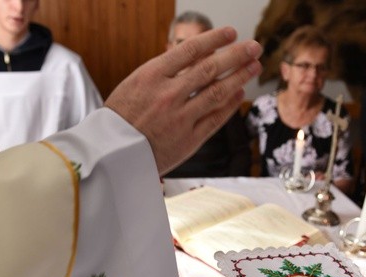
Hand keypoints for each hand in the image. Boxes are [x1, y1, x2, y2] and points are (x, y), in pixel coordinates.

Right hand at [105, 27, 261, 173]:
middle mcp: (168, 95)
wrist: (111, 154)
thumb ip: (165, 70)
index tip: (231, 33)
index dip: (215, 39)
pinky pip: (215, 119)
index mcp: (151, 76)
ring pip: (217, 93)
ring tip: (254, 66)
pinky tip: (239, 93)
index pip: (191, 50)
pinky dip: (230, 104)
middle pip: (210, 69)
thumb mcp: (135, 84)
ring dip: (239, 77)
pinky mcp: (188, 140)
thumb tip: (198, 55)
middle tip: (254, 47)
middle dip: (236, 55)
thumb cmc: (121, 117)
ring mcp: (180, 118)